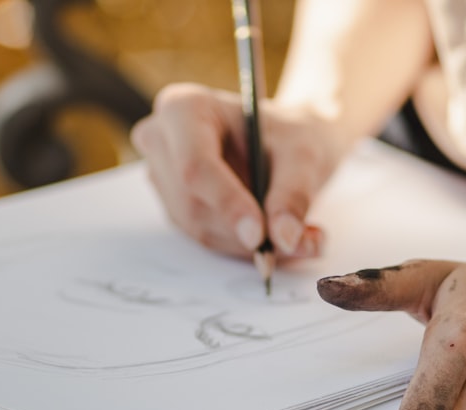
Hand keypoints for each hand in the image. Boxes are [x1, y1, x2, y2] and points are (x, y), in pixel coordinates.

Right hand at [131, 82, 346, 259]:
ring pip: (199, 228)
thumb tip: (284, 238)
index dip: (226, 203)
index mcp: (184, 109)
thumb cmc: (289, 133)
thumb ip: (294, 194)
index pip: (195, 165)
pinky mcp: (175, 208)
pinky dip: (245, 246)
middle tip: (295, 242)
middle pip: (193, 203)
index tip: (258, 234)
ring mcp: (164, 178)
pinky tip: (277, 237)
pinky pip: (206, 238)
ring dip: (248, 243)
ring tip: (301, 238)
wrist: (285, 143)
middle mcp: (162, 141)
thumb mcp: (303, 153)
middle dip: (242, 230)